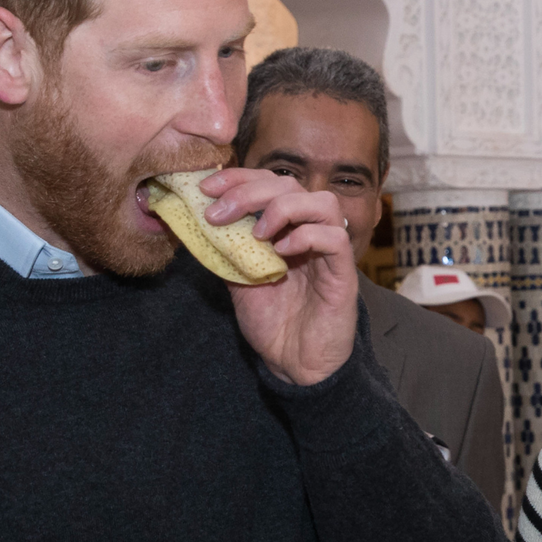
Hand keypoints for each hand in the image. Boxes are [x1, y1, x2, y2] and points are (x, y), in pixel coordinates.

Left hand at [200, 168, 358, 385]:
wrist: (293, 363)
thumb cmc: (272, 322)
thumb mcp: (237, 279)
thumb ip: (227, 248)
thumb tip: (197, 220)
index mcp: (286, 228)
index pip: (269, 183)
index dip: (239, 177)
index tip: (207, 188)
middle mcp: (310, 232)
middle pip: (291, 185)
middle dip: (250, 191)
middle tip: (219, 212)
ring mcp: (330, 251)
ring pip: (323, 203)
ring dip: (284, 208)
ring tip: (258, 233)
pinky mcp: (344, 274)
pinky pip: (335, 239)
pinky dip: (307, 236)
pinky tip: (282, 252)